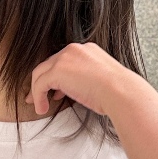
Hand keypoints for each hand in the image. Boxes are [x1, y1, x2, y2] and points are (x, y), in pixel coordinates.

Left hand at [28, 42, 150, 116]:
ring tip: (39, 106)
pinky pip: (39, 84)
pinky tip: (42, 109)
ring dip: (37, 91)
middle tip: (37, 98)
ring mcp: (64, 58)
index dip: (57, 77)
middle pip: (49, 64)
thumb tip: (79, 90)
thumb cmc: (117, 92)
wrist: (121, 91)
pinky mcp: (57, 71)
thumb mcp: (103, 80)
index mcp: (87, 50)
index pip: (64, 60)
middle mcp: (74, 50)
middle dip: (41, 82)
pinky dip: (37, 97)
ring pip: (40, 73)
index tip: (56, 92)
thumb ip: (87, 79)